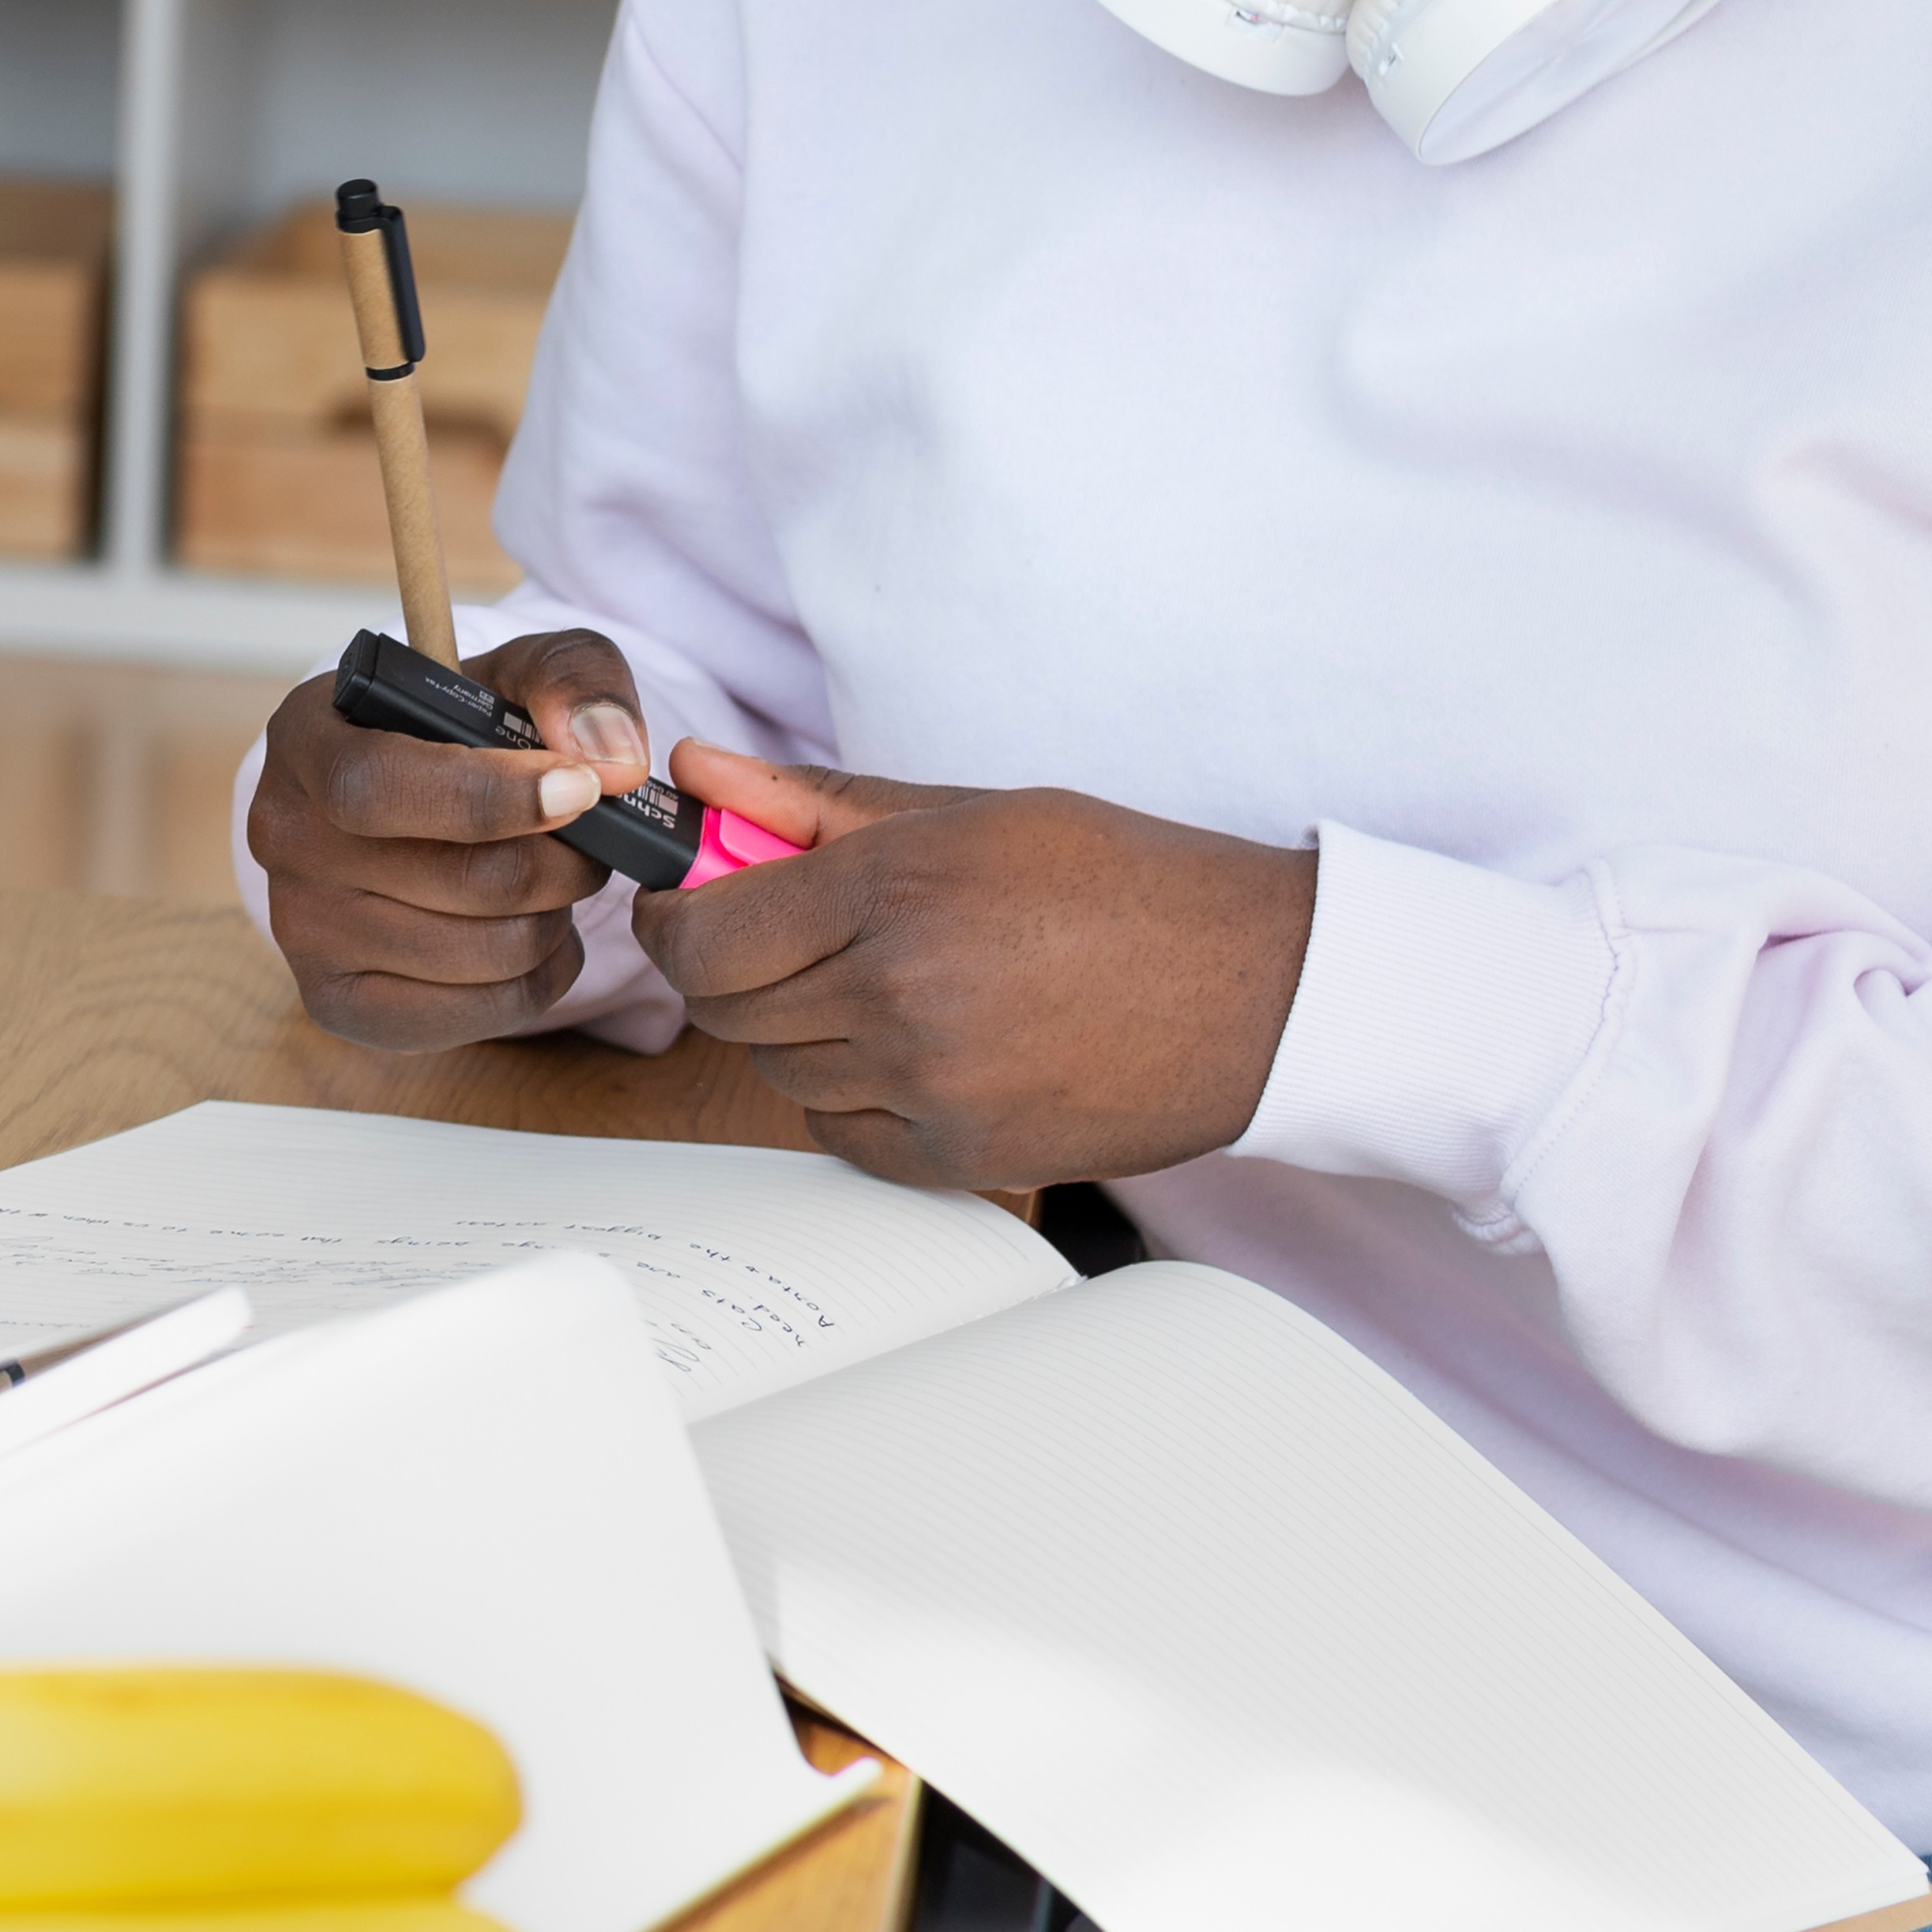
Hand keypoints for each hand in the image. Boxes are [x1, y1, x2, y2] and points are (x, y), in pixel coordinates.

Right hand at [245, 632, 654, 1050]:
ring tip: (553, 885)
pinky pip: (480, 1012)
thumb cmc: (461, 733)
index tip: (579, 791)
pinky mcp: (338, 1001)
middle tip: (591, 844)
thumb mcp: (515, 674)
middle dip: (560, 865)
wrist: (411, 807)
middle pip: (459, 879)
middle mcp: (283, 834)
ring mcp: (302, 927)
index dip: (489, 797)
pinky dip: (541, 979)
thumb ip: (572, 681)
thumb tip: (611, 761)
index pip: (378, 785)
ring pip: (483, 952)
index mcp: (306, 737)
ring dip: (554, 920)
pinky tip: (535, 935)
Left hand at [634, 743, 1319, 1188]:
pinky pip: (841, 1134)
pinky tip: (913, 1050)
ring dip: (798, 1030)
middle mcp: (898, 994)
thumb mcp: (968, 812)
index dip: (673, 921)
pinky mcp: (964, 1158)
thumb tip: (697, 772)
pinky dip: (851, 1097)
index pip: (701, 936)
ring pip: (779, 1071)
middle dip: (733, 970)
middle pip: (726, 1008)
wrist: (1258, 991)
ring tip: (879, 984)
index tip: (683, 905)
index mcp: (891, 890)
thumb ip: (815, 801)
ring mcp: (929, 1086)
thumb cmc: (1122, 884)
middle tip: (783, 937)